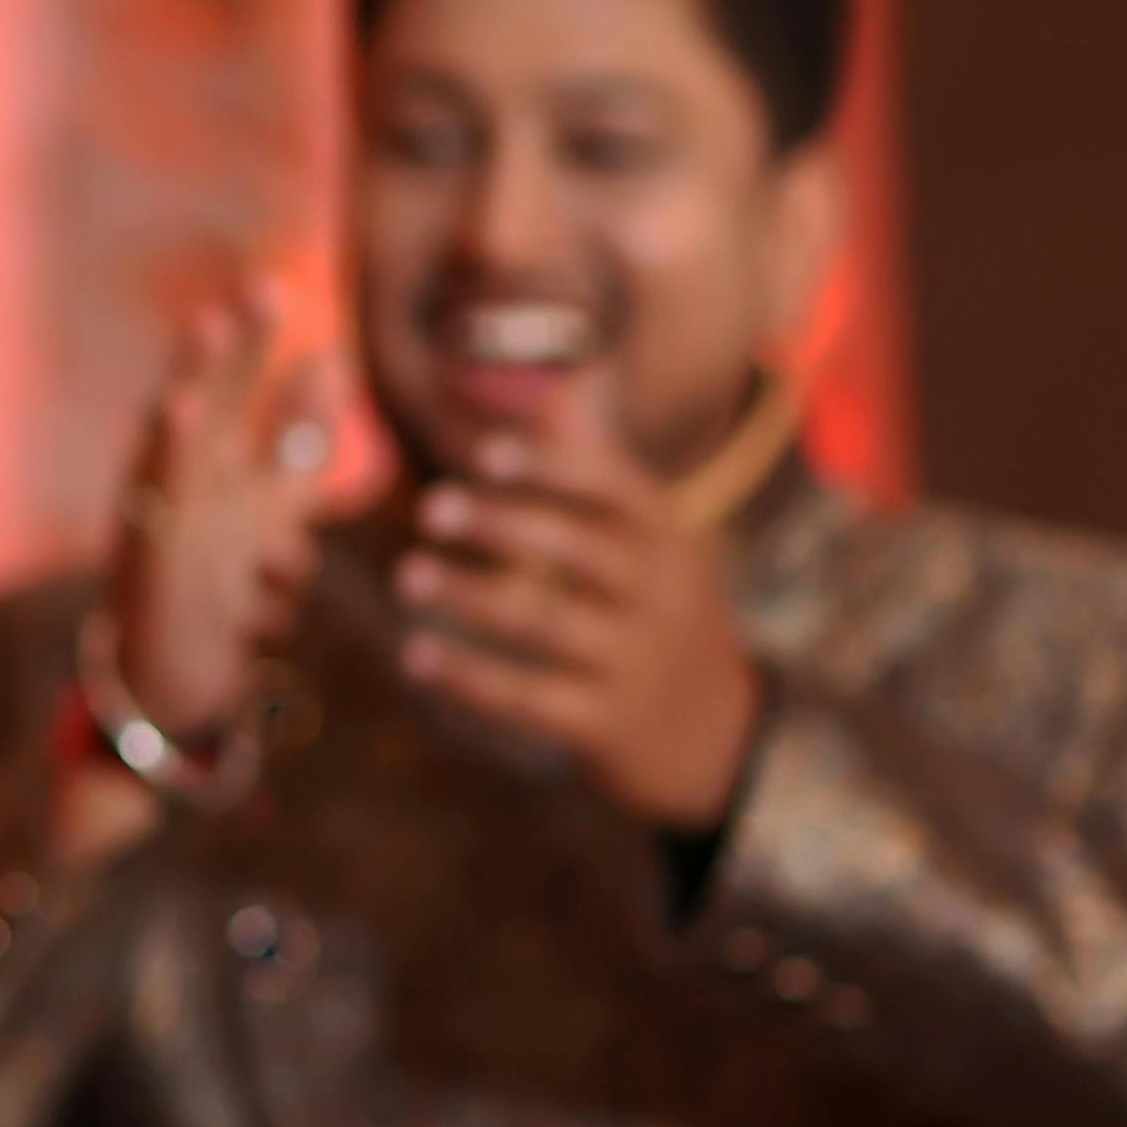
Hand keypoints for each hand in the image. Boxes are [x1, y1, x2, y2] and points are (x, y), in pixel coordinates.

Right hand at [104, 294, 341, 745]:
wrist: (172, 682)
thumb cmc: (218, 592)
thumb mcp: (270, 507)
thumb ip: (294, 442)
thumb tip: (330, 361)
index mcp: (215, 471)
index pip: (237, 397)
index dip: (253, 348)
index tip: (273, 290)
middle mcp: (183, 487)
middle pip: (209, 403)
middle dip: (232, 350)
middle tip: (258, 290)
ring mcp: (159, 519)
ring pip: (173, 440)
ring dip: (191, 385)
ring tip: (207, 330)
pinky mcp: (144, 559)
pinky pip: (154, 504)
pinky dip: (163, 460)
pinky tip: (172, 414)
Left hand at [388, 372, 764, 826]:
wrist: (718, 739)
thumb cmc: (660, 619)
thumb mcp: (654, 549)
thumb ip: (602, 474)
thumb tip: (563, 387)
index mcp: (669, 544)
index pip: (619, 491)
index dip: (555, 468)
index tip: (485, 452)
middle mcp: (660, 598)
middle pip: (582, 550)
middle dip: (504, 526)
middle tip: (430, 508)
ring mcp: (636, 664)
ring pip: (547, 622)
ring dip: (472, 596)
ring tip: (408, 574)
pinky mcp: (607, 726)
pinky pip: (529, 697)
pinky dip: (468, 675)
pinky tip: (415, 654)